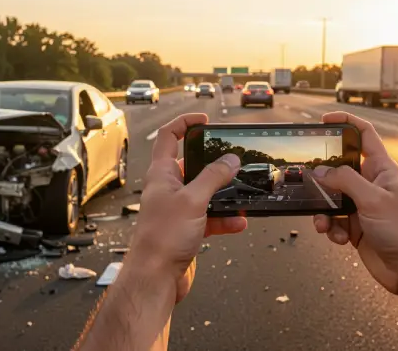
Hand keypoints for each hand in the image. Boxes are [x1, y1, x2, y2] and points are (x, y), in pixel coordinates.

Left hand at [125, 113, 247, 303]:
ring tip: (242, 194)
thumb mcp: (193, 200)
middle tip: (234, 160)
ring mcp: (177, 208)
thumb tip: (230, 160)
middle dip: (215, 164)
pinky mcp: (186, 228)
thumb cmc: (162, 239)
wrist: (155, 279)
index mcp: (162, 174)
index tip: (205, 120)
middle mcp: (168, 188)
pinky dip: (224, 219)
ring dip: (224, 195)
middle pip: (192, 165)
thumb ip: (213, 177)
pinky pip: (210, 217)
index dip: (185, 123)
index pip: (169, 137)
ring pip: (205, 193)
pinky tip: (238, 222)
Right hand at [311, 111, 397, 294]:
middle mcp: (371, 184)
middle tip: (308, 175)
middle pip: (340, 168)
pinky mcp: (355, 226)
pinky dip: (331, 228)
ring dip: (323, 210)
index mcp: (382, 169)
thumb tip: (321, 171)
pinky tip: (339, 237)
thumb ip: (345, 181)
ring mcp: (362, 205)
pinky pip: (333, 220)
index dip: (346, 122)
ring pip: (331, 197)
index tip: (325, 120)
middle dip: (323, 175)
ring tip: (324, 222)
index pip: (364, 135)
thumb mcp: (372, 198)